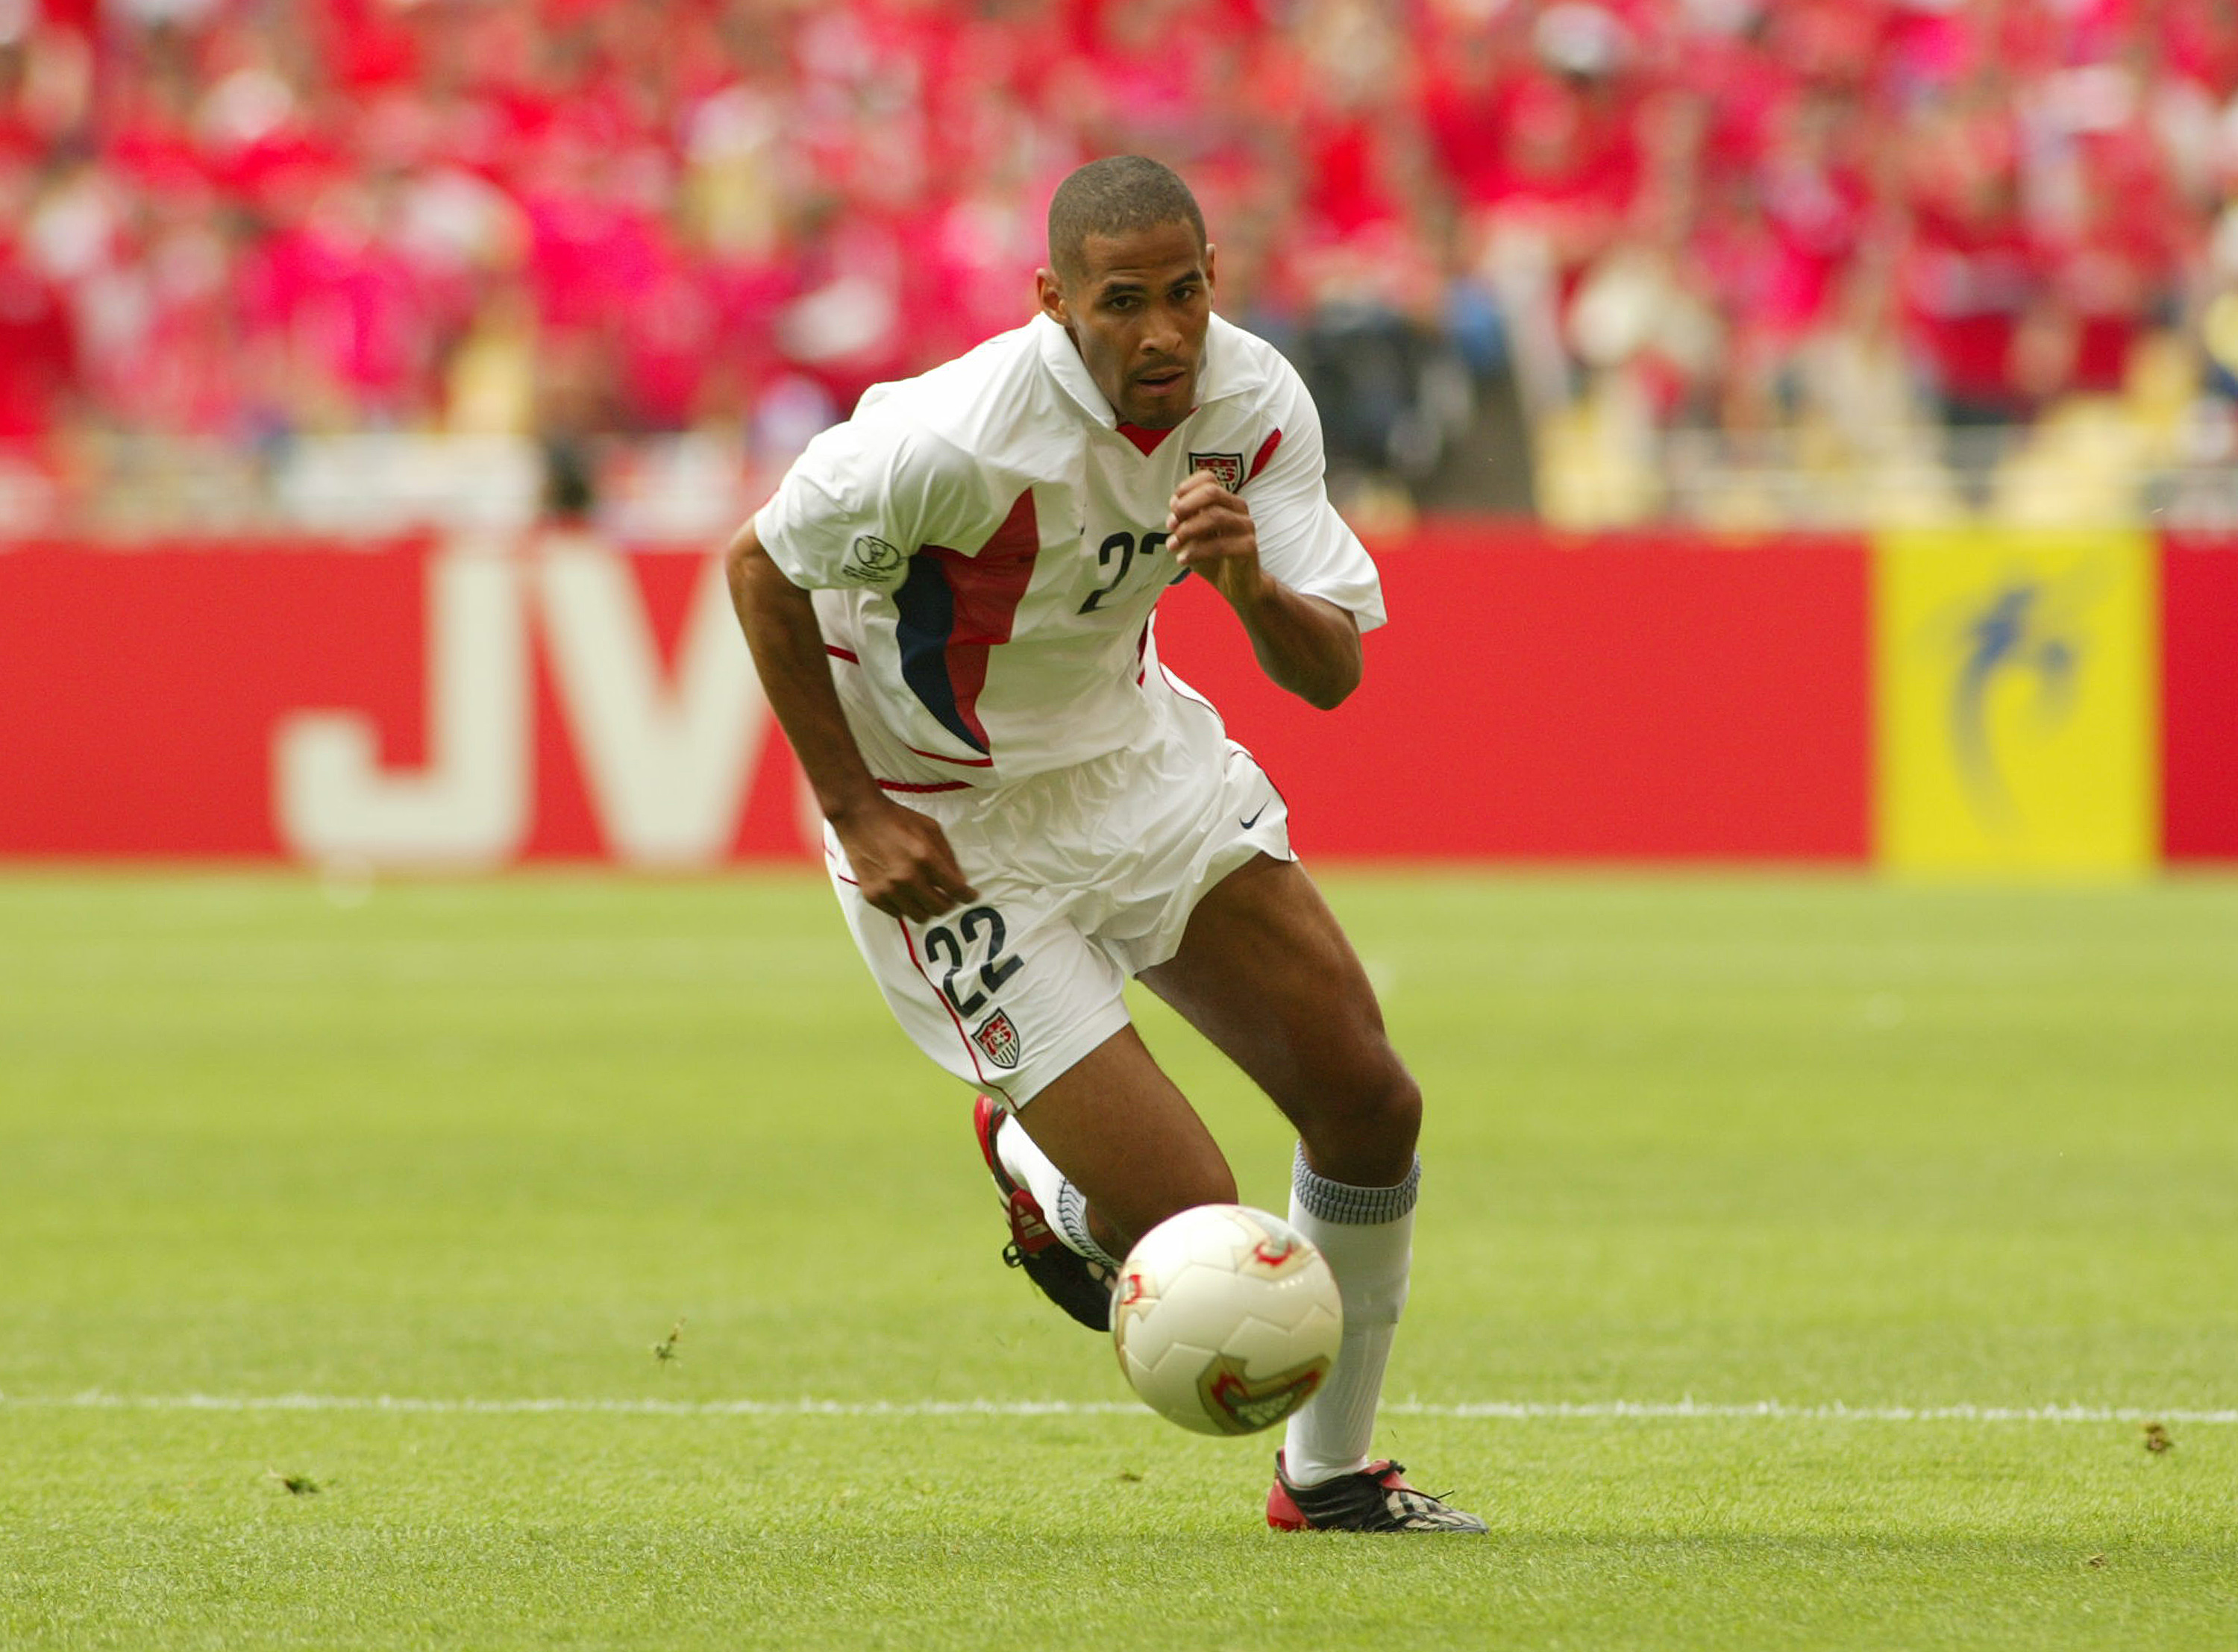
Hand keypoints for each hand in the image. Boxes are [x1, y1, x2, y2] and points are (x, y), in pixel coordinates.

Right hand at [832, 796, 979, 922]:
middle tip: (947, 896)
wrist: (859, 817)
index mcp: (925, 858)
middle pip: (939, 908)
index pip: (955, 889)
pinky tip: (905, 893)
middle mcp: (907, 877)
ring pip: (919, 916)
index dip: (968, 896)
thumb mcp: (931, 828)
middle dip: (948, 903)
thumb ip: (948, 856)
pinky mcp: (873, 895)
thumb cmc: (897, 819)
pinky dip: (905, 907)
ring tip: (925, 896)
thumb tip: (960, 880)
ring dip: (927, 908)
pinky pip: (898, 914)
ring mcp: (888, 889)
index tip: (970, 896)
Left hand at [1166, 468, 1267, 608]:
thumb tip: (1174, 508)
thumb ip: (1184, 520)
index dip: (1186, 487)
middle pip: (1212, 492)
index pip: (1208, 478)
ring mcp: (1245, 526)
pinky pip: (1220, 545)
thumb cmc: (1213, 557)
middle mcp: (1238, 507)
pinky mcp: (1249, 546)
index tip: (1172, 506)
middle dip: (1186, 506)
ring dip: (1187, 530)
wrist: (1237, 585)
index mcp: (1225, 500)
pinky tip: (1182, 560)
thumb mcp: (1192, 536)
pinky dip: (1197, 552)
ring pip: (1215, 516)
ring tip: (1172, 545)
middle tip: (1170, 524)